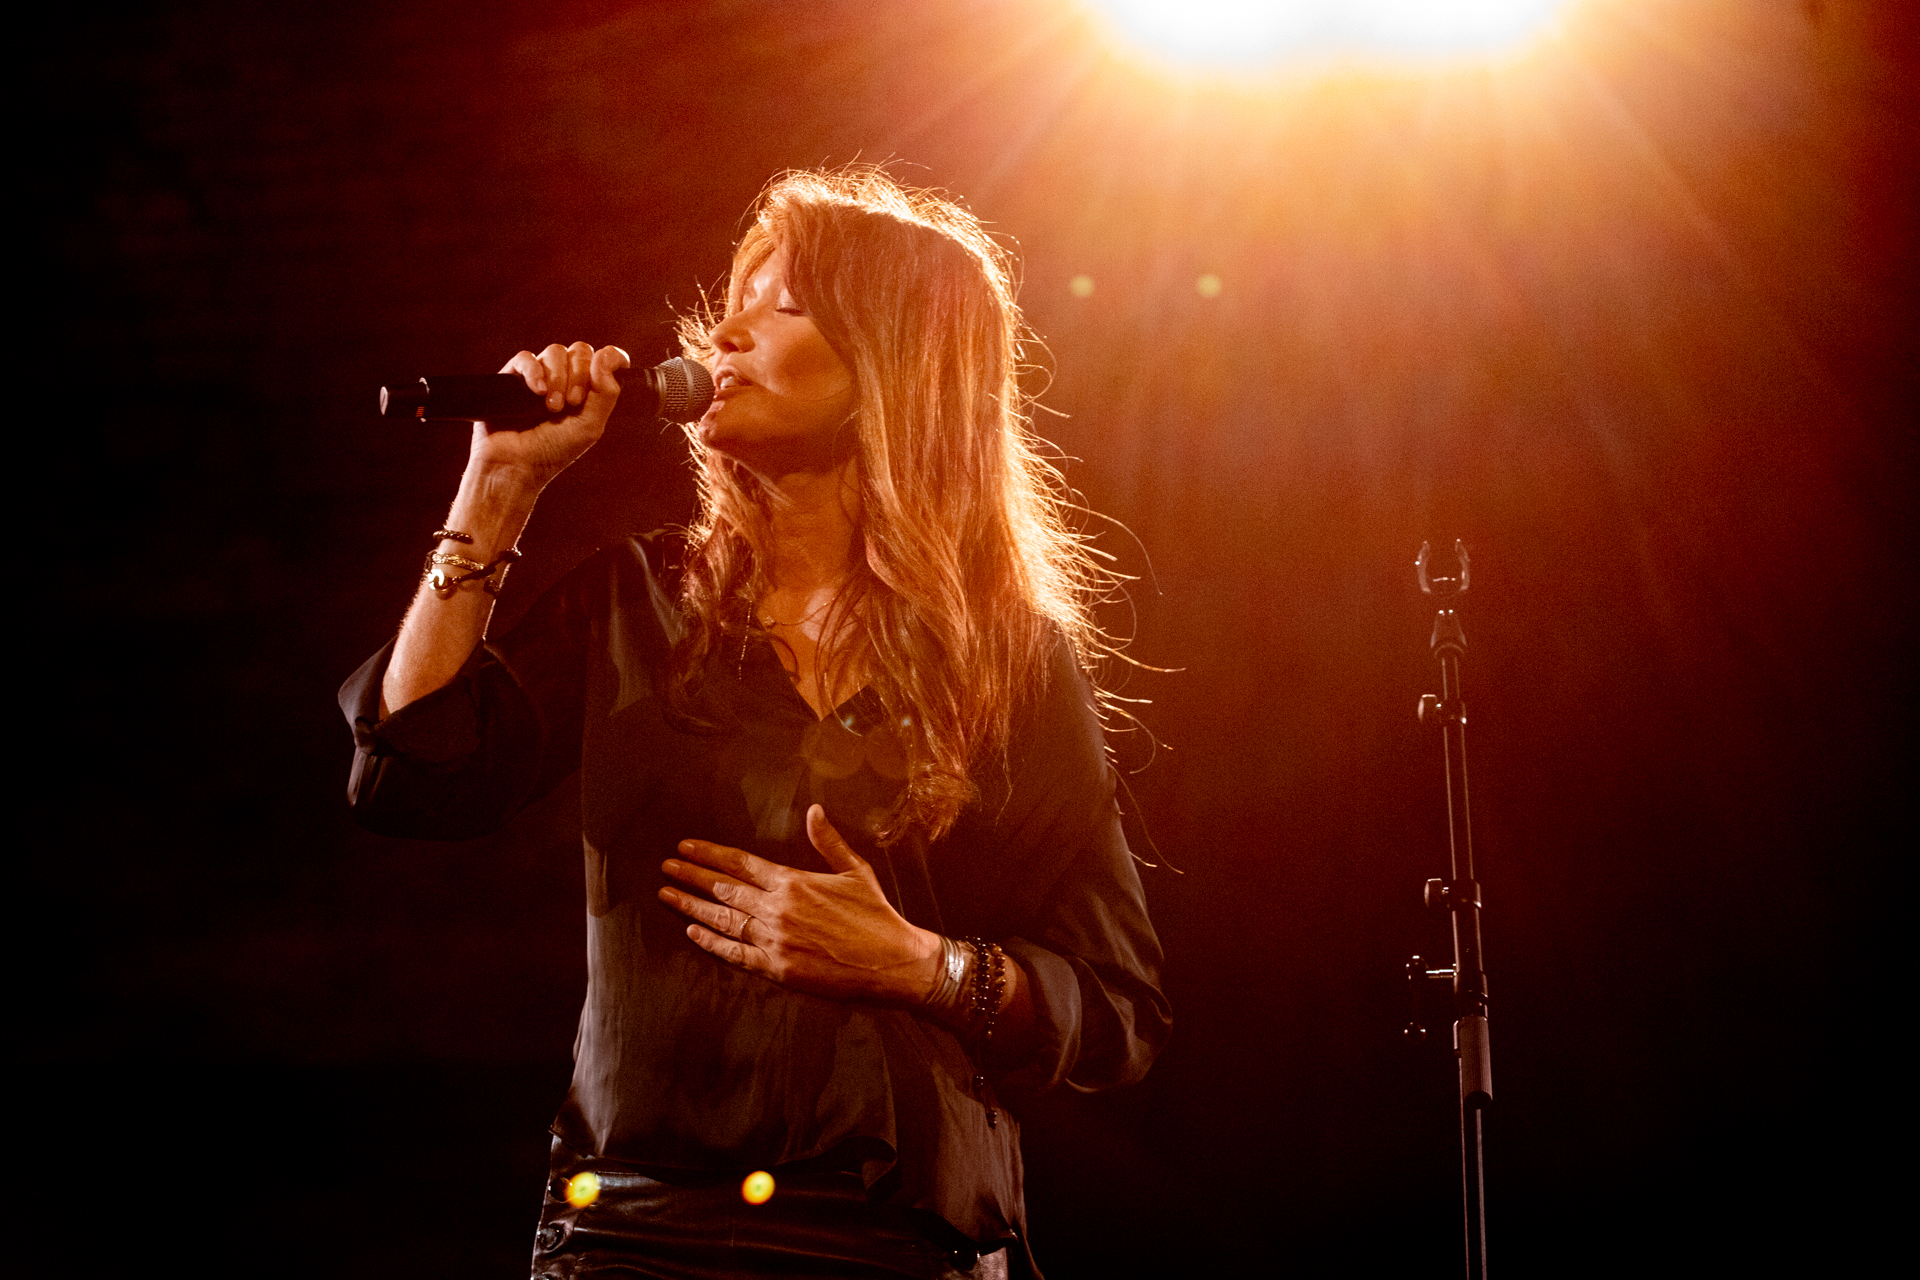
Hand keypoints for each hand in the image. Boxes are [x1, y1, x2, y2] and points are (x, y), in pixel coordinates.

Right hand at [469, 341, 630, 486]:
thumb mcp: (590, 426)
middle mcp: (564, 380)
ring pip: (556, 351)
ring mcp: (539, 376)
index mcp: (587, 391)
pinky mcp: (512, 377)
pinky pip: (526, 357)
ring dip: (558, 378)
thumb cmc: (552, 451)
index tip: (610, 370)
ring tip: (551, 407)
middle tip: (572, 404)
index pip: (604, 358)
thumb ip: (606, 393)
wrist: (514, 465)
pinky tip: (538, 392)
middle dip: (579, 376)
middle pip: (580, 351)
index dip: (609, 358)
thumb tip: (606, 357)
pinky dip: (534, 371)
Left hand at [659, 805, 941, 1005]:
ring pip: (723, 920)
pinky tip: (694, 932)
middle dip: (692, 877)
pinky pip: (735, 954)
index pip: (740, 863)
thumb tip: (814, 810)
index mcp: (793, 882)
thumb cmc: (876, 914)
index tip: (685, 847)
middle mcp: (777, 910)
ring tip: (668, 895)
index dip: (709, 854)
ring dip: (693, 906)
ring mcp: (774, 941)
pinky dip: (712, 943)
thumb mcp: (855, 870)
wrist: (892, 962)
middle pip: (724, 889)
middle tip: (666, 867)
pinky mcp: (778, 969)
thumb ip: (828, 841)